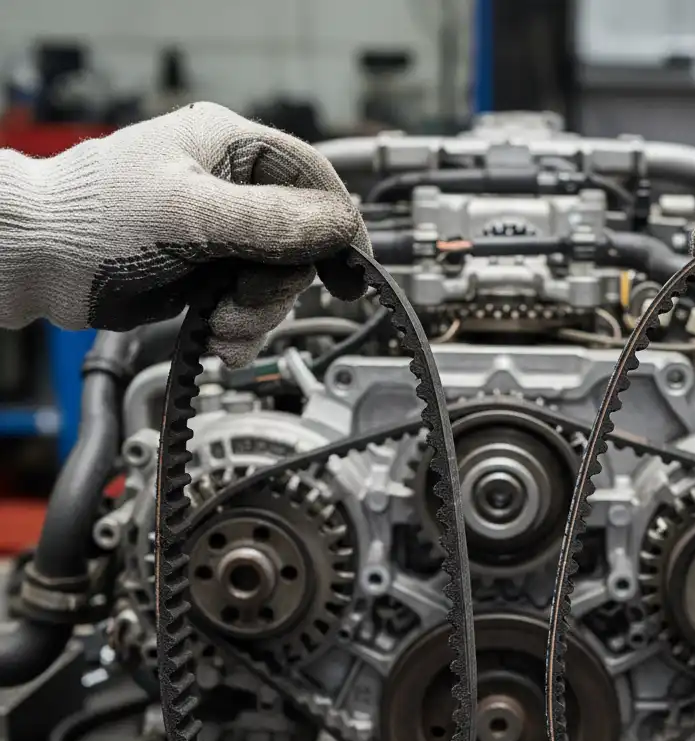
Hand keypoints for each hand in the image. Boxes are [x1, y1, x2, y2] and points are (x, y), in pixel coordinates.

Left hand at [5, 102, 368, 366]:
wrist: (40, 263)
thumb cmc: (95, 218)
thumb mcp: (191, 215)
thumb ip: (270, 222)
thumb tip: (338, 225)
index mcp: (229, 146)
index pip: (313, 179)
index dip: (339, 226)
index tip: (352, 272)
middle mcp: (232, 188)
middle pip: (300, 245)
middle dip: (276, 288)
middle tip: (243, 305)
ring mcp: (223, 233)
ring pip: (278, 283)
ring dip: (255, 316)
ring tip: (219, 327)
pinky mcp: (210, 273)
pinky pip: (252, 305)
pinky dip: (241, 331)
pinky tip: (216, 339)